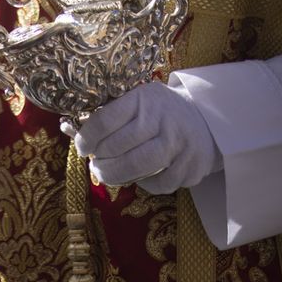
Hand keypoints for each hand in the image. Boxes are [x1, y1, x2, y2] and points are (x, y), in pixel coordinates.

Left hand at [70, 81, 221, 194]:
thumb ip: (113, 113)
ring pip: (139, 166)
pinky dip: (144, 183)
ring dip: (116, 175)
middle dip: (100, 160)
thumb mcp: (139, 100)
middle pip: (119, 146)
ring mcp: (180, 143)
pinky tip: (139, 175)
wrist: (208, 120)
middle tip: (95, 165)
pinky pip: (160, 183)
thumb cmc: (160, 112)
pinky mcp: (191, 166)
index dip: (86, 138)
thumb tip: (73, 129)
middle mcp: (163, 119)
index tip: (82, 147)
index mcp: (144, 99)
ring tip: (106, 174)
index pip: (105, 120)